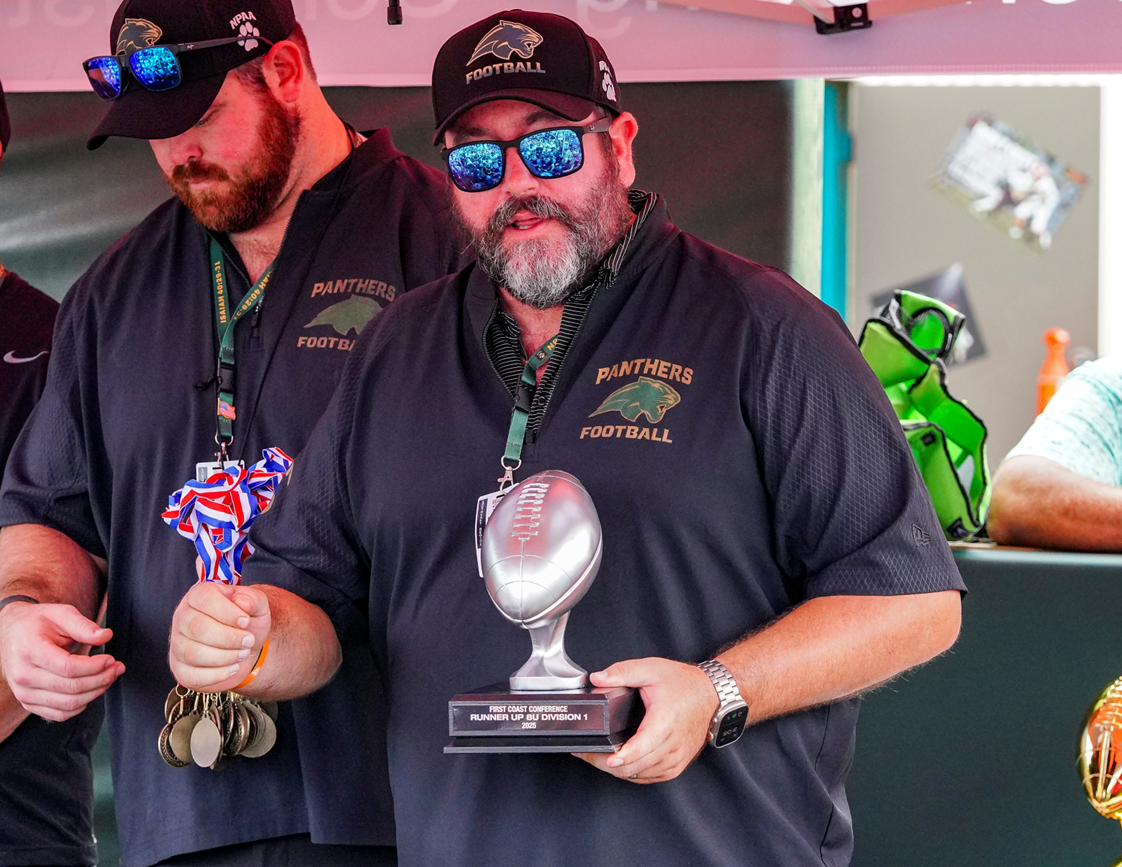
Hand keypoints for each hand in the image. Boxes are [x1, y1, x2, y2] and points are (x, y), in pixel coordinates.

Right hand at [0, 601, 123, 720]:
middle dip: (101, 679)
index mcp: (30, 651)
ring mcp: (24, 692)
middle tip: (116, 668)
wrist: (11, 634)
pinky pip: (59, 714)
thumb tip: (105, 636)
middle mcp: (23, 675)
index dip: (95, 667)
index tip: (111, 659)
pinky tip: (91, 690)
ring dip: (95, 693)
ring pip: (68, 704)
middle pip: (71, 688)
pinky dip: (80, 705)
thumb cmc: (37, 623)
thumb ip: (83, 626)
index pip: (68, 668)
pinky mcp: (28, 702)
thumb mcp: (61, 614)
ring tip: (108, 678)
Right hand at [169, 583, 269, 690]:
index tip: (246, 621)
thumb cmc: (247, 623)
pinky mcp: (180, 668)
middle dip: (228, 638)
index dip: (227, 612)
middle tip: (249, 641)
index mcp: (198, 595)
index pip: (204, 598)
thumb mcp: (257, 606)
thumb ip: (252, 599)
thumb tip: (241, 601)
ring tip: (243, 654)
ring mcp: (178, 644)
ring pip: (192, 653)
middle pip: (196, 628)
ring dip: (224, 657)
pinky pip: (192, 675)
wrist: (245, 648)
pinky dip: (217, 674)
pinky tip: (233, 668)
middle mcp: (182, 617)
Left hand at [574, 657, 719, 783]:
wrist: (710, 695)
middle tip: (587, 753)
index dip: (625, 755)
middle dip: (606, 762)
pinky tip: (622, 763)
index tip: (608, 758)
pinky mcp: (676, 765)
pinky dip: (633, 773)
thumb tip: (597, 678)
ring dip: (618, 770)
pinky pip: (650, 777)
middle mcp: (672, 744)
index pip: (644, 745)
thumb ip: (622, 672)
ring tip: (598, 757)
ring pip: (640, 775)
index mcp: (665, 720)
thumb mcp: (651, 669)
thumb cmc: (684, 684)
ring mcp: (675, 758)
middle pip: (636, 765)